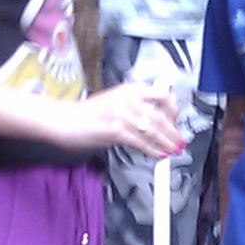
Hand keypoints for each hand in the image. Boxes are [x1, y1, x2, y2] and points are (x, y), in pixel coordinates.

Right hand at [62, 82, 183, 157]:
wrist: (64, 120)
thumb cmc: (87, 114)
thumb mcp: (115, 101)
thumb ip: (135, 106)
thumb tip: (156, 120)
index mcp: (129, 89)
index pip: (162, 94)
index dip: (173, 110)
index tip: (175, 122)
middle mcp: (128, 98)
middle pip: (160, 116)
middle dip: (173, 132)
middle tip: (180, 142)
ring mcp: (121, 114)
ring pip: (153, 130)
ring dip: (167, 143)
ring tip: (174, 151)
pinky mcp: (115, 130)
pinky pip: (141, 142)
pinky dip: (153, 150)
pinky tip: (159, 155)